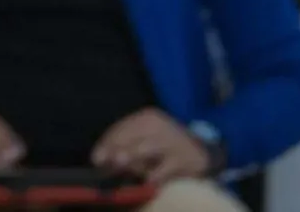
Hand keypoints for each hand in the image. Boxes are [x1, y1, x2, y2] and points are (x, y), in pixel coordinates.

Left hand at [91, 108, 211, 184]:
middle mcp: (159, 125)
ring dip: (130, 162)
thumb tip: (98, 159)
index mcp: (147, 117)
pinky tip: (146, 182)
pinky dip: (150, 177)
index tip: (96, 159)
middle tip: (107, 166)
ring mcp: (171, 141)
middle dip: (114, 152)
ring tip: (123, 169)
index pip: (120, 128)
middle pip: (129, 138)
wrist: (203, 152)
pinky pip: (160, 170)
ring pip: (143, 150)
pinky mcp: (182, 159)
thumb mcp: (146, 139)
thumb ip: (124, 145)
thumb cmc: (166, 146)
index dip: (106, 144)